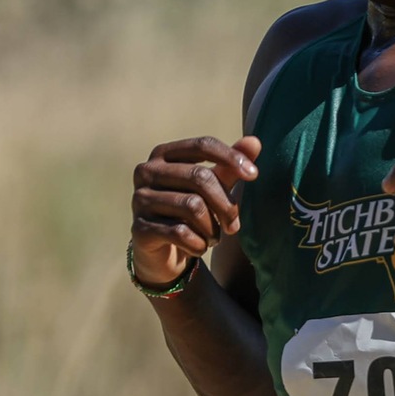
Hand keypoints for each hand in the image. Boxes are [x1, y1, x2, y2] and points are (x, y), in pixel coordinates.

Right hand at [131, 135, 260, 286]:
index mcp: (164, 154)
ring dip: (212, 229)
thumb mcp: (212, 188)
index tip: (254, 175)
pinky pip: (181, 233)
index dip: (230, 157)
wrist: (163, 253)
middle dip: (226, 204)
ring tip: (213, 238)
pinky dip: (198, 244)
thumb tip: (255, 142)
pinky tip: (198, 248)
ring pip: (193, 207)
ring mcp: (140, 199)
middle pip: (200, 177)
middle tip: (234, 226)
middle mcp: (147, 171)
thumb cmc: (190, 213)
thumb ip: (229, 166)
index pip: (202, 145)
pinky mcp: (139, 228)